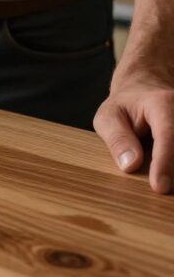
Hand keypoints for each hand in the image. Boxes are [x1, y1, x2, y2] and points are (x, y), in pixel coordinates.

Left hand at [94, 66, 173, 193]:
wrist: (147, 86)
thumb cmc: (126, 105)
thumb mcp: (109, 116)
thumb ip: (118, 139)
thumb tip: (130, 165)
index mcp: (163, 104)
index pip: (168, 135)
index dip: (164, 163)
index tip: (160, 187)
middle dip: (173, 170)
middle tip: (159, 189)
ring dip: (173, 168)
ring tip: (159, 179)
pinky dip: (173, 165)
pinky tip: (167, 174)